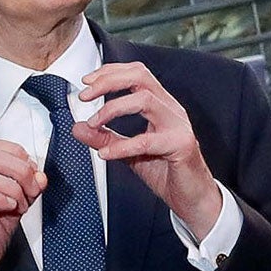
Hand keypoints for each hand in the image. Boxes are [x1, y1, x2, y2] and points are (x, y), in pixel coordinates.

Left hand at [70, 62, 221, 239]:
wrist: (192, 198)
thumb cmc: (167, 172)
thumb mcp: (128, 152)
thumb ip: (105, 137)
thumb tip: (78, 127)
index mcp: (161, 105)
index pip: (136, 73)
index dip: (110, 72)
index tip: (87, 81)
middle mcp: (170, 109)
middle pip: (140, 77)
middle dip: (108, 81)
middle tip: (85, 95)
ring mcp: (178, 125)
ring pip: (145, 100)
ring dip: (112, 108)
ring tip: (93, 123)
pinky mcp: (181, 145)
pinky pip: (147, 141)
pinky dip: (122, 146)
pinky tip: (106, 154)